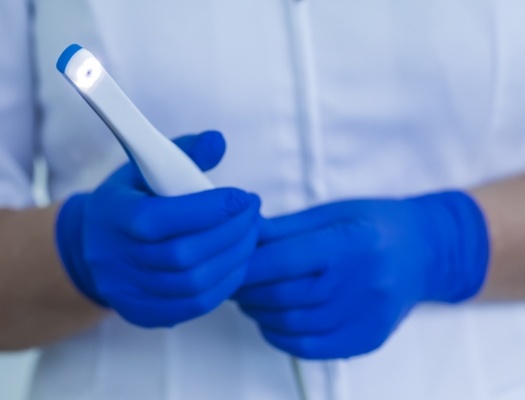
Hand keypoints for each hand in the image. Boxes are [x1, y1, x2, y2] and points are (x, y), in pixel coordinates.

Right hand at [56, 131, 260, 327]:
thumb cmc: (131, 200)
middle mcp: (115, 259)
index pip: (160, 219)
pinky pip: (194, 305)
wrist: (95, 246)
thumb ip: (184, 152)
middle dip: (231, 233)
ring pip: (194, 284)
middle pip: (183, 255)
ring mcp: (128, 292)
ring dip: (234, 258)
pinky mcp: (144, 313)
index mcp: (112, 215)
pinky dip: (225, 284)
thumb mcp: (146, 167)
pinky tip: (238, 261)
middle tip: (253, 213)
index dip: (208, 209)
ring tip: (251, 234)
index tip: (242, 197)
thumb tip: (218, 142)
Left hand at [234, 192, 488, 358]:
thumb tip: (243, 236)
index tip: (228, 263)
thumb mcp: (332, 213)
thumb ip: (286, 228)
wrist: (424, 252)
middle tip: (232, 281)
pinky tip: (272, 320)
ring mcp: (366, 316)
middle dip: (247, 290)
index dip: (247, 265)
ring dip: (259, 313)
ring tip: (249, 298)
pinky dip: (281, 336)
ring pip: (292, 325)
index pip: (283, 260)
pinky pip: (310, 348)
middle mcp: (361, 283)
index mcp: (351, 243)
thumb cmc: (375, 224)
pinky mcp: (366, 339)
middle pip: (283, 296)